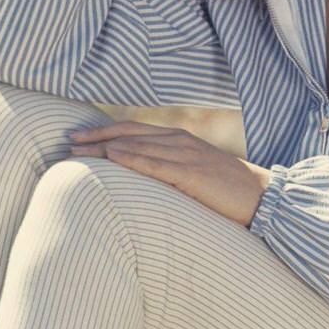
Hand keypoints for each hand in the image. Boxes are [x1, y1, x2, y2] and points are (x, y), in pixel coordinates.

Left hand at [66, 120, 273, 227]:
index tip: (79, 136)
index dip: (104, 131)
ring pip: (137, 146)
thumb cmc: (226, 191)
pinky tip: (112, 157)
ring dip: (105, 148)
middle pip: (129, 134)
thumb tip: (140, 181)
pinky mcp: (192, 173)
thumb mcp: (193, 174)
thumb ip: (168, 171)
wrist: (260, 197)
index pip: (133, 130)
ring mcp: (185, 155)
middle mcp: (179, 141)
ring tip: (78, 152)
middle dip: (97, 137)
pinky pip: (156, 164)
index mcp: (178, 140)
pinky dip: (132, 158)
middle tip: (69, 142)